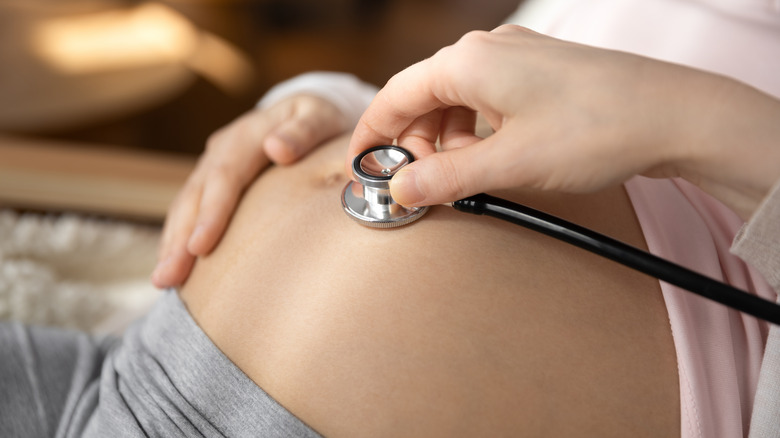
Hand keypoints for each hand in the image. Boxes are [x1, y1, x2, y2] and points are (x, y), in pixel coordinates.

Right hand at [153, 95, 347, 287]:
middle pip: (195, 197)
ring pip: (185, 207)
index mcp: (246, 136)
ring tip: (163, 281)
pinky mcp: (212, 184)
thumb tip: (277, 148)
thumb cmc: (318, 120)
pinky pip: (190, 212)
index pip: (224, 177)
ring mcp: (212, 168)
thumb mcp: (319, 117)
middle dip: (179, 239)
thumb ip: (303, 132)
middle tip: (167, 277)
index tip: (200, 247)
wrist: (305, 112)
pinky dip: (179, 239)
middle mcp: (221, 151)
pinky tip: (176, 270)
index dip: (211, 212)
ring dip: (172, 244)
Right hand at [348, 25, 779, 218]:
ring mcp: (515, 58)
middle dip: (413, 143)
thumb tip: (401, 189)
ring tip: (463, 175)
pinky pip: (485, 99)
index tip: (359, 166)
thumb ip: (445, 177)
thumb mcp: (509, 163)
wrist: (673, 115)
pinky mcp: (537, 72)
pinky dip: (474, 130)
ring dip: (446, 140)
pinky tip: (490, 155)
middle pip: (423, 96)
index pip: (395, 96)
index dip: (371, 135)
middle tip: (421, 185)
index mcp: (468, 62)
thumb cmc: (596, 130)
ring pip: (454, 99)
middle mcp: (487, 50)